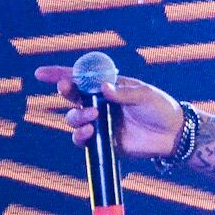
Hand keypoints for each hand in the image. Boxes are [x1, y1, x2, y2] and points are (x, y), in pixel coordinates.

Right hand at [33, 64, 182, 157]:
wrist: (173, 135)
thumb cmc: (162, 109)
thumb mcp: (146, 96)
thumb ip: (125, 93)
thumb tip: (103, 88)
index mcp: (108, 87)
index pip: (81, 78)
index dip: (59, 74)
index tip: (41, 73)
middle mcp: (100, 103)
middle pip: (72, 97)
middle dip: (65, 92)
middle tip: (67, 89)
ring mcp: (100, 122)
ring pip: (73, 118)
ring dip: (77, 116)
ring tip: (93, 116)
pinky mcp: (103, 141)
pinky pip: (82, 139)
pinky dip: (80, 136)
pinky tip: (90, 133)